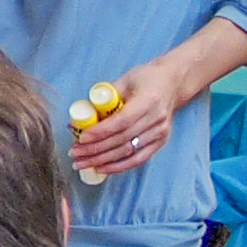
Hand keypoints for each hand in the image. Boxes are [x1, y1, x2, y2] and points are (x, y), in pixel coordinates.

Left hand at [67, 60, 180, 180]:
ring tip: (81, 163)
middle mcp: (156, 119)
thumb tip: (80, 116)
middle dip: (95, 149)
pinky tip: (101, 168)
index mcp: (148, 101)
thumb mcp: (124, 80)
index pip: (121, 122)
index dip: (100, 132)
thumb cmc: (146, 78)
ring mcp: (160, 133)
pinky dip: (118, 166)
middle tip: (74, 153)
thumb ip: (104, 98)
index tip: (81, 137)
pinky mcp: (160, 142)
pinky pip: (138, 159)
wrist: (172, 83)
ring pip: (128, 152)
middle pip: (122, 140)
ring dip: (102, 160)